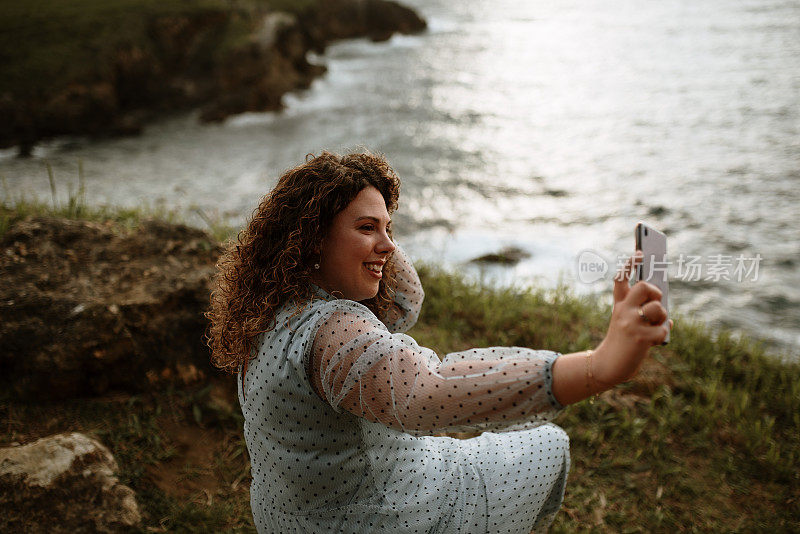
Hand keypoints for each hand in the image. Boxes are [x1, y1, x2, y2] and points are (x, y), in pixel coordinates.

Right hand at [592, 251, 671, 384]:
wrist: (608, 365)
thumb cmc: (623, 342)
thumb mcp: (629, 323)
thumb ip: (644, 312)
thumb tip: (664, 305)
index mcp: (619, 304)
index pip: (622, 278)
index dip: (630, 263)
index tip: (640, 252)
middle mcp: (623, 310)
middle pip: (644, 287)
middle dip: (656, 293)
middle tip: (656, 301)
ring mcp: (630, 323)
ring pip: (658, 308)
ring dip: (662, 318)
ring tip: (655, 326)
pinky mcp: (639, 338)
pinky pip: (663, 330)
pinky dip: (662, 336)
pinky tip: (655, 342)